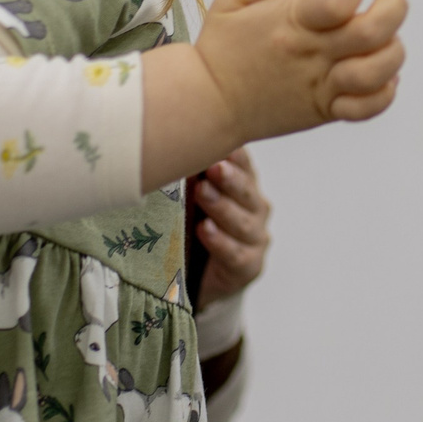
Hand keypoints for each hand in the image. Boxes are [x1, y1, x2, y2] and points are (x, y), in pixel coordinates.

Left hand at [192, 148, 270, 304]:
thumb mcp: (190, 197)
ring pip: (243, 223)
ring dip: (222, 207)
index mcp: (244, 185)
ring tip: (202, 194)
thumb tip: (167, 149)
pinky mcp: (248, 266)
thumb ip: (189, 176)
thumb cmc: (192, 226)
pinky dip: (220, 242)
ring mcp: (255, 238)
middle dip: (229, 179)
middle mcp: (255, 209)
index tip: (221, 144)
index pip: (244, 166)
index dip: (235, 156)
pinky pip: (235, 254)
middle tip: (213, 167)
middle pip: (246, 192)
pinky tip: (206, 230)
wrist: (198, 277)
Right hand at [200, 0, 407, 136]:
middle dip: (394, 6)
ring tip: (384, 38)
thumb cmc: (222, 48)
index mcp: (291, 22)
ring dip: (393, 49)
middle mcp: (312, 53)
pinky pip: (369, 107)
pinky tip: (382, 76)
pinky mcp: (325, 110)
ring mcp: (321, 85)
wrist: (207, 103)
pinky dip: (386, 92)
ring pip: (379, 70)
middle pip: (375, 30)